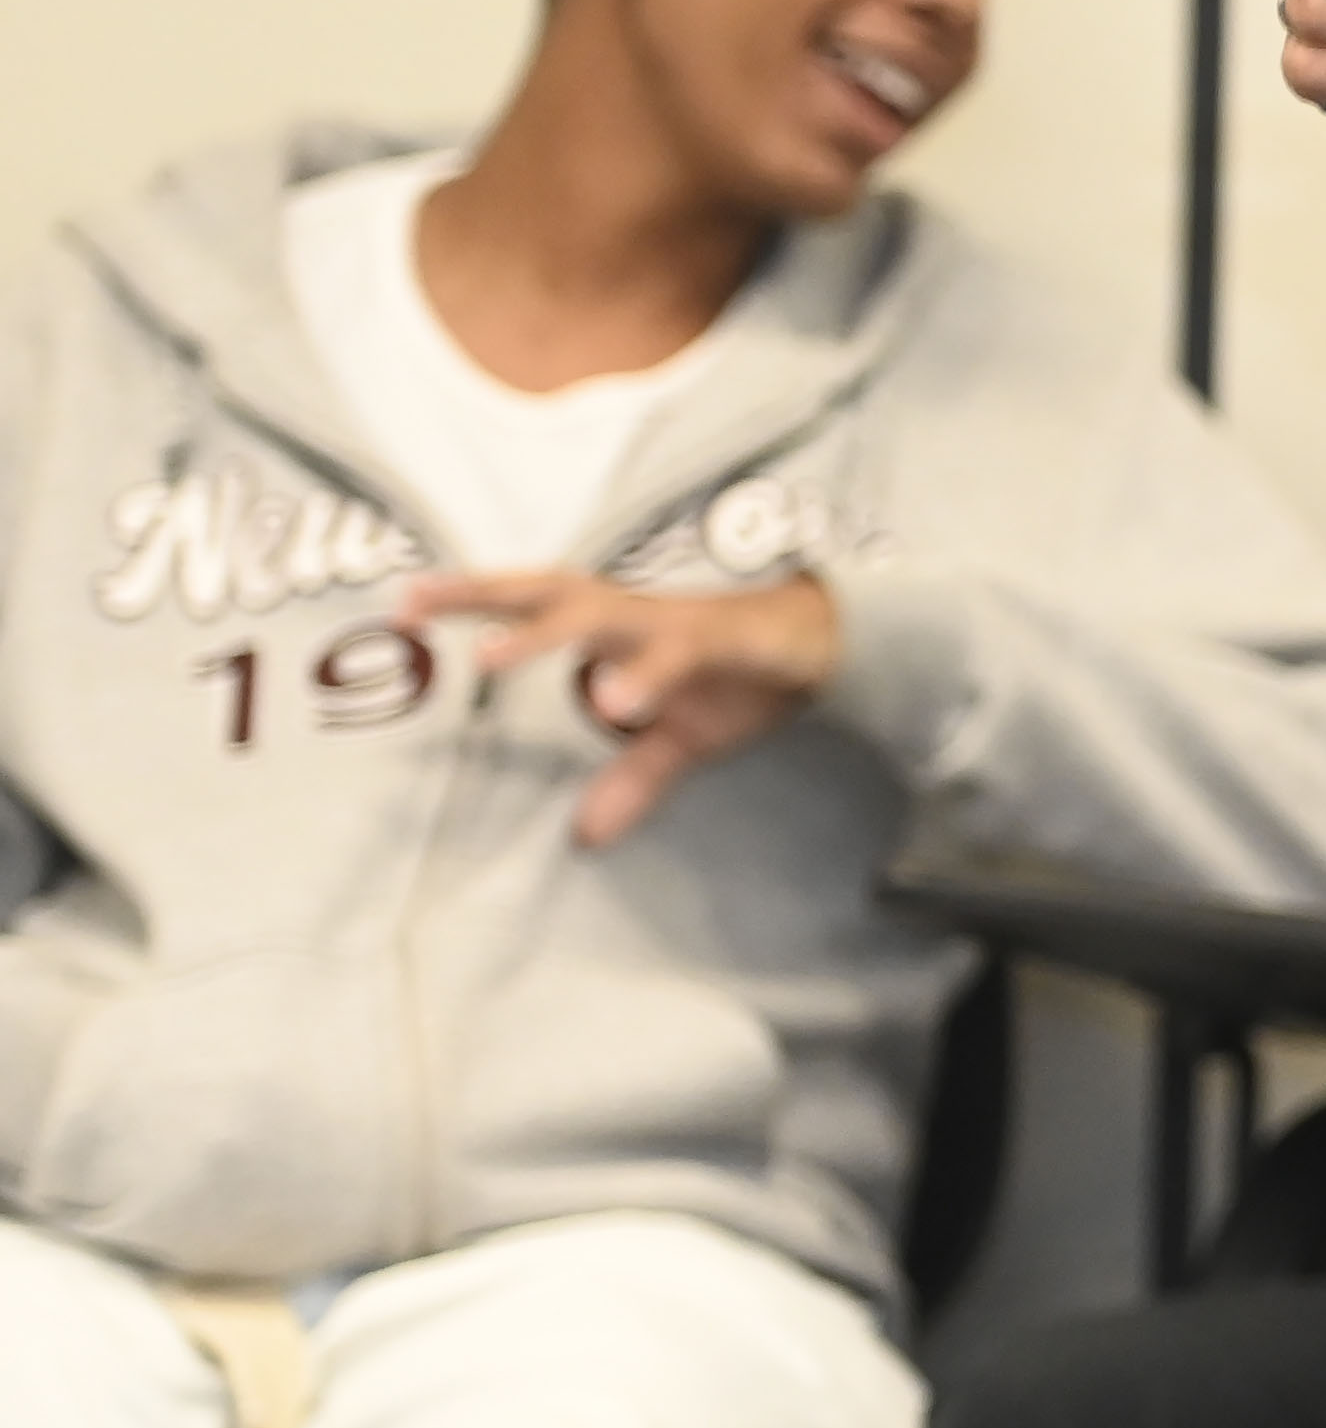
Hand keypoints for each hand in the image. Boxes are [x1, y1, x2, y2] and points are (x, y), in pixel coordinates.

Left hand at [409, 570, 838, 846]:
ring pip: (599, 615)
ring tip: (490, 657)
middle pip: (545, 590)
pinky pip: (677, 656)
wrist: (823, 647)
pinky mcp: (725, 641)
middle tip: (413, 602)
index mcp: (616, 626)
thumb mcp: (679, 739)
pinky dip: (644, 676)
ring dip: (545, 633)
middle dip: (480, 592)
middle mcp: (634, 613)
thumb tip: (584, 838)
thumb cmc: (741, 679)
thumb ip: (630, 779)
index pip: (528, 602)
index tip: (400, 605)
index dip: (468, 599)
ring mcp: (676, 624)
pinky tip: (615, 701)